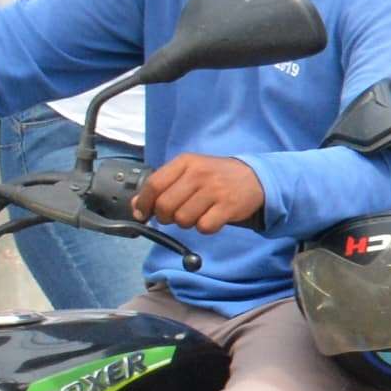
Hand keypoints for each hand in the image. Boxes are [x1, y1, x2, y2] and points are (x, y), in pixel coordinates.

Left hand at [134, 154, 265, 233]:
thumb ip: (161, 186)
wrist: (254, 177)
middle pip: (166, 205)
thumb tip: (136, 206)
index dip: (144, 203)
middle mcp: (199, 174)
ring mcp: (215, 190)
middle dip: (165, 217)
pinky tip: (210, 218)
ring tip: (196, 214)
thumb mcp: (188, 173)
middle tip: (174, 216)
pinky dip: (204, 228)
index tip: (143, 214)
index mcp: (185, 162)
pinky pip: (204, 227)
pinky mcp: (229, 206)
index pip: (154, 184)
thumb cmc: (214, 177)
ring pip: (183, 219)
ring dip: (186, 223)